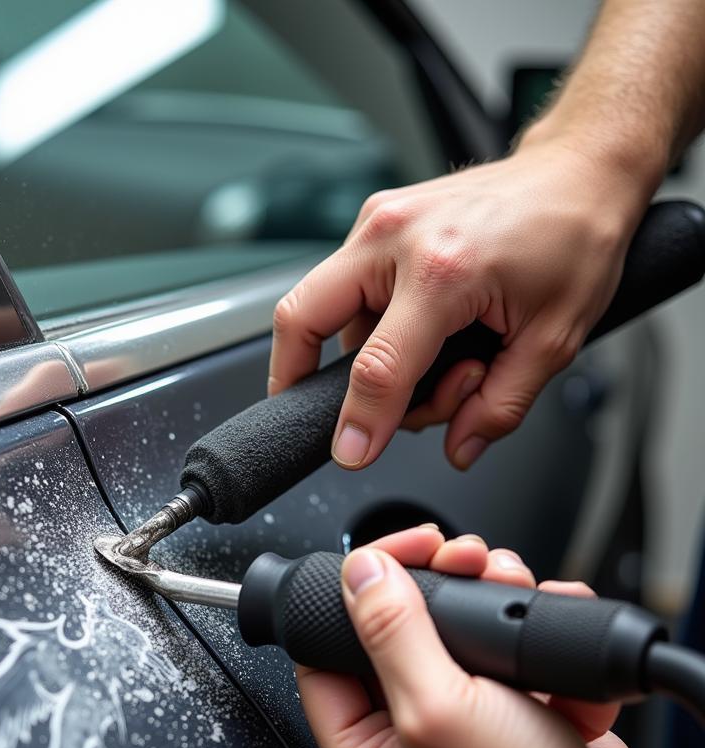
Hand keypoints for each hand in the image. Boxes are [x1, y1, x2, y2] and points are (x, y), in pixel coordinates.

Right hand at [268, 139, 644, 470]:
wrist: (580, 169)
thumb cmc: (573, 236)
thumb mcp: (553, 339)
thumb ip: (499, 405)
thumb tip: (460, 446)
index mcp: (443, 268)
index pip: (379, 367)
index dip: (360, 422)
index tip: (352, 453)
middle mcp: (395, 236)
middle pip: (300, 318)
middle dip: (293, 376)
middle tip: (313, 412)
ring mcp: (378, 221)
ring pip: (321, 307)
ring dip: (358, 354)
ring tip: (430, 363)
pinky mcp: (376, 219)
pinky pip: (343, 286)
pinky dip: (367, 324)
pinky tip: (418, 331)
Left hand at [294, 527, 704, 747]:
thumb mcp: (438, 710)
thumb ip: (391, 634)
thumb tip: (359, 576)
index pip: (326, 654)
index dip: (350, 596)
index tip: (390, 556)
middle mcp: (404, 740)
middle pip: (395, 634)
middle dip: (434, 586)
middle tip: (462, 559)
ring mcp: (461, 727)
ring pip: (454, 635)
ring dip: (484, 599)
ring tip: (508, 583)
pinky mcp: (511, 716)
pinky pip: (504, 654)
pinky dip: (526, 632)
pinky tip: (542, 629)